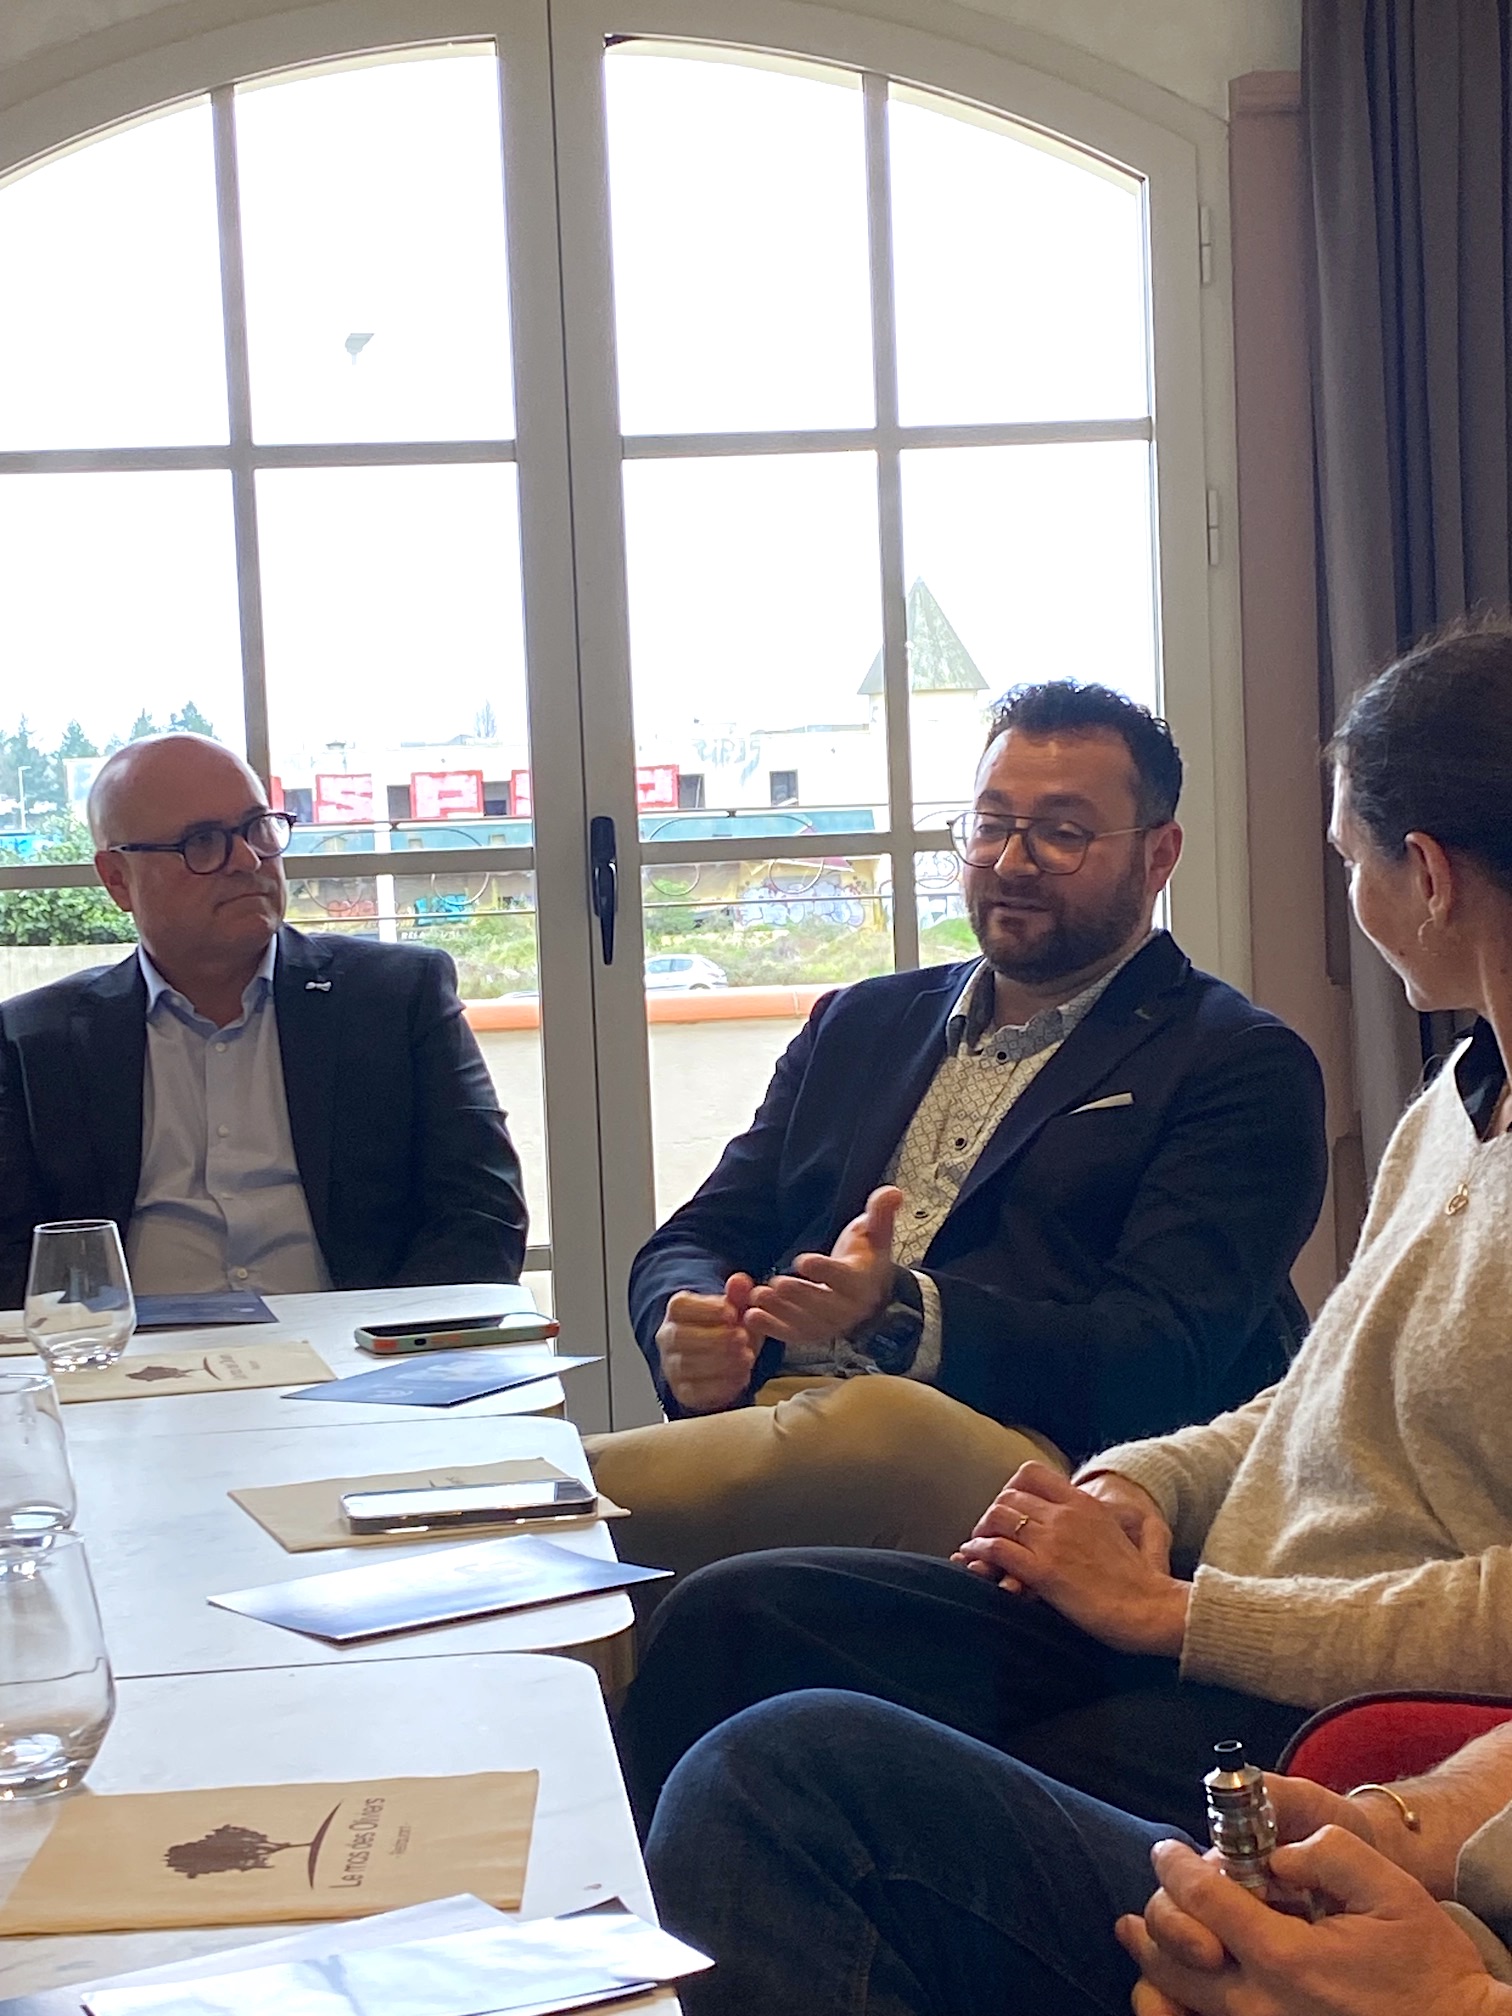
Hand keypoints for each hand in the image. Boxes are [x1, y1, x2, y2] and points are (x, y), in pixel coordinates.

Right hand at [657, 1275, 758, 1412]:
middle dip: (714, 1338)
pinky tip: (741, 1376)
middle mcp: (668, 1337)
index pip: (680, 1307)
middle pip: (679, 1337)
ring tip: (747, 1357)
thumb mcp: (737, 1309)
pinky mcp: (683, 1391)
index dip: (706, 1309)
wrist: (727, 1359)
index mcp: (677, 1310)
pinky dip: (720, 1386)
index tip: (732, 1312)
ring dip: (719, 1362)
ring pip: (686, 1365)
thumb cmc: (729, 1329)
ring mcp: (672, 1366)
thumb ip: (738, 1295)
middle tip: (742, 1337)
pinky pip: (694, 1391)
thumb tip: (739, 1281)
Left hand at [745, 1187, 902, 1349]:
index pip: (846, 1278)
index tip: (803, 1260)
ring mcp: (831, 1325)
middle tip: (777, 1284)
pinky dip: (772, 1329)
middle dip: (800, 1295)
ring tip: (759, 1296)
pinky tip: (752, 1317)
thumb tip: (893, 1192)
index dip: (825, 1270)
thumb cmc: (866, 1255)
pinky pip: (793, 1335)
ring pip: (807, 1323)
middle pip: (824, 1305)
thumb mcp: (875, 1231)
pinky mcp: (813, 1334)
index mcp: (865, 1282)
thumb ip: (880, 1211)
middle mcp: (850, 1309)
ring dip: (781, 1312)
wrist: (866, 1288)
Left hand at [952, 1462, 1190, 1655]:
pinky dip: (980, 1552)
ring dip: (981, 1532)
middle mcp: (1065, 1514)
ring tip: (978, 1549)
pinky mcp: (1043, 1571)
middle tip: (990, 1534)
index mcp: (1083, 1502)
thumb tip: (1124, 1523)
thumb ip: (1105, 1522)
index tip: (1010, 1511)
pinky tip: (977, 1561)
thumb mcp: (1123, 1533)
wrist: (1151, 1609)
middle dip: (993, 1514)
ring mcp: (1053, 1541)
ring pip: (997, 1518)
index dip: (1011, 1489)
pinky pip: (997, 1549)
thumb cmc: (1140, 1581)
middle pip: (1008, 1496)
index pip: (1030, 1473)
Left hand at [1117, 1830, 1506, 2015]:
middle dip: (1155, 1912)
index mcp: (1287, 1958)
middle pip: (1172, 1955)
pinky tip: (1174, 1987)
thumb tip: (1275, 1855)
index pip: (1202, 1900)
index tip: (1168, 1850)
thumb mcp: (1389, 1890)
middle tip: (1159, 1887)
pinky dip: (1176, 2007)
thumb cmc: (1428, 1967)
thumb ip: (1326, 1854)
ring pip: (1174, 2003)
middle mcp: (1261, 2006)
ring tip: (1143, 1936)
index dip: (1175, 1866)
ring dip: (1154, 1964)